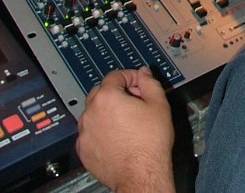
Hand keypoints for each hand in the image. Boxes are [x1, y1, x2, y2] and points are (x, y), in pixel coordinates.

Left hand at [76, 67, 175, 192]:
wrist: (141, 175)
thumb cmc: (150, 143)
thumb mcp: (158, 104)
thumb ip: (149, 82)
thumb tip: (144, 73)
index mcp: (107, 97)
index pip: (115, 75)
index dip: (130, 76)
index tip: (139, 83)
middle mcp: (90, 112)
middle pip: (101, 91)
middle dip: (117, 91)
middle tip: (134, 100)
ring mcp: (84, 132)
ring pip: (93, 111)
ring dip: (106, 110)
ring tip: (126, 120)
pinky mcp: (83, 150)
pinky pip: (89, 131)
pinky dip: (100, 129)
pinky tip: (116, 136)